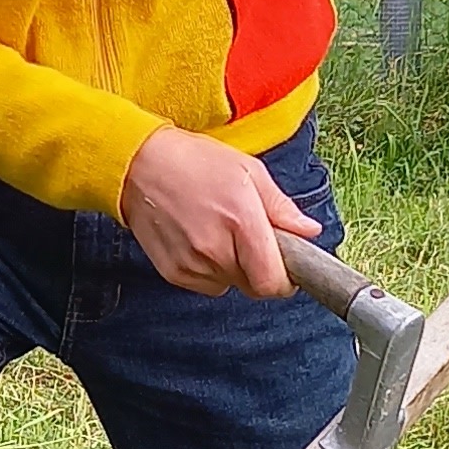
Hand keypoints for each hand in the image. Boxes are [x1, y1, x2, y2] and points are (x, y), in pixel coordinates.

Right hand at [118, 126, 319, 296]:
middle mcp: (215, 249)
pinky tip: (199, 239)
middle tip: (250, 239)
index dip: (285, 281)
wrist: (139, 166)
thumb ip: (281, 207)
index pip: (272, 282)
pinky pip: (206, 284)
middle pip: (254, 286)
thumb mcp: (248, 172)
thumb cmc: (195, 162)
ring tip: (218, 231)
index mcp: (241, 221)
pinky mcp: (173, 273)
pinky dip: (210, 269)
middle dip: (260, 269)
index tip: (286, 269)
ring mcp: (191, 264)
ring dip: (233, 268)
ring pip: (230, 285)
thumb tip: (309, 231)